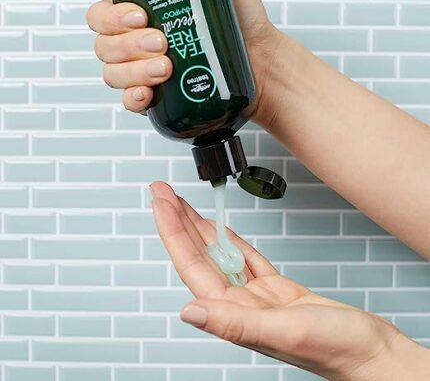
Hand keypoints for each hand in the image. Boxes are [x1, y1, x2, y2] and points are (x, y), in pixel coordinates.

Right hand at [87, 0, 281, 118]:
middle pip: (105, 46)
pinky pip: (128, 103)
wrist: (262, 65)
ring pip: (114, 75)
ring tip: (166, 68)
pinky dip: (133, 99)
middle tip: (160, 42)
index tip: (140, 15)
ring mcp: (146, 74)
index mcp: (144, 17)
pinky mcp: (157, 100)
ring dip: (135, 71)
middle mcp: (139, 46)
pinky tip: (147, 93)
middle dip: (129, 45)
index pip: (104, 15)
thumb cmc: (243, 29)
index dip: (112, 16)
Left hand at [150, 181, 429, 380]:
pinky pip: (244, 257)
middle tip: (163, 193)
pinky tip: (219, 229)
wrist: (368, 351)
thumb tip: (191, 312)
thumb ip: (235, 323)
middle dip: (178, 221)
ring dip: (200, 227)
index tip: (162, 203)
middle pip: (200, 254)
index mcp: (234, 313)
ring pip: (220, 253)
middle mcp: (238, 303)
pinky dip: (230, 240)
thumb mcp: (284, 332)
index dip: (174, 231)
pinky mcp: (274, 288)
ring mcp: (255, 295)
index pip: (193, 265)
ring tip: (183, 204)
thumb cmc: (334, 349)